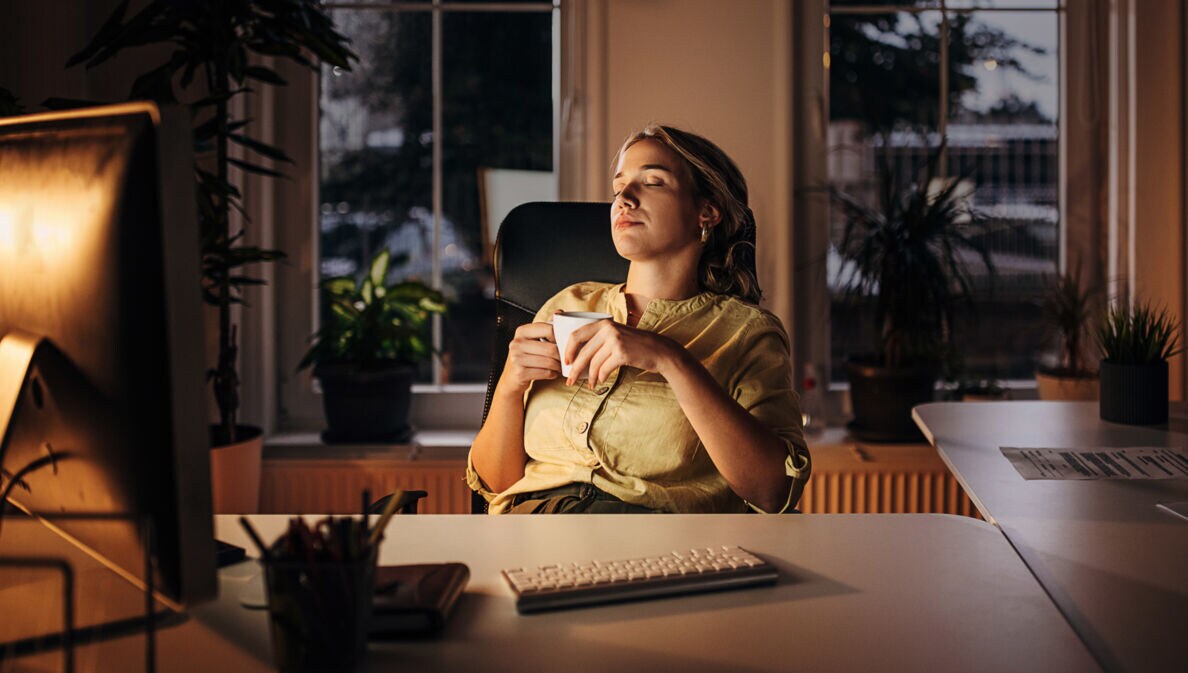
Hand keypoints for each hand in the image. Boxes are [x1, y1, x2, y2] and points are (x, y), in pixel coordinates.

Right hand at [499, 321, 561, 394]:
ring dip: (558, 366)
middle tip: (565, 359)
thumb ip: (546, 326)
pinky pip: (546, 373)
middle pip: (551, 349)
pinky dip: (553, 374)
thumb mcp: (534, 338)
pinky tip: (553, 373)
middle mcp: (517, 343)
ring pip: (550, 362)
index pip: (549, 329)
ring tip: (560, 366)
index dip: (560, 338)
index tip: (563, 344)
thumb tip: (559, 312)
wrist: (512, 378)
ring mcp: (516, 358)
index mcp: (522, 331)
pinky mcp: (520, 373)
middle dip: (561, 356)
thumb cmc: (527, 356)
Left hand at [563, 320, 683, 386]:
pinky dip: (601, 377)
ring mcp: (615, 340)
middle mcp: (608, 329)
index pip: (576, 334)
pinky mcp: (622, 353)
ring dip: (590, 377)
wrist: (660, 351)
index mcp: (603, 323)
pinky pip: (604, 369)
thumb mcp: (617, 334)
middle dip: (574, 369)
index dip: (568, 349)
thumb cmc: (636, 345)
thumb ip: (599, 338)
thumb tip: (577, 354)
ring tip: (590, 384)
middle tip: (569, 380)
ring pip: (593, 363)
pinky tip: (600, 381)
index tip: (566, 361)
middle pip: (583, 352)